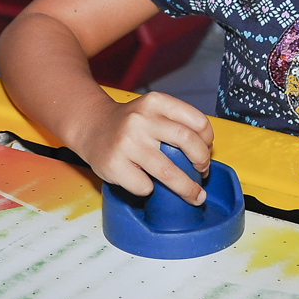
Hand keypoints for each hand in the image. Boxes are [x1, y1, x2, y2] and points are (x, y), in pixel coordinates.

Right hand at [71, 92, 213, 205]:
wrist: (90, 127)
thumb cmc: (129, 124)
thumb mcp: (152, 110)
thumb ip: (175, 123)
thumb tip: (205, 152)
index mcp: (155, 102)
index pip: (197, 121)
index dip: (208, 140)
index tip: (207, 151)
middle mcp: (141, 119)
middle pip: (188, 142)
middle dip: (202, 162)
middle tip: (203, 172)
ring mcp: (127, 143)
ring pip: (169, 172)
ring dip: (187, 188)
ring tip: (195, 196)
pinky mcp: (114, 165)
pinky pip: (145, 186)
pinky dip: (150, 189)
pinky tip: (146, 183)